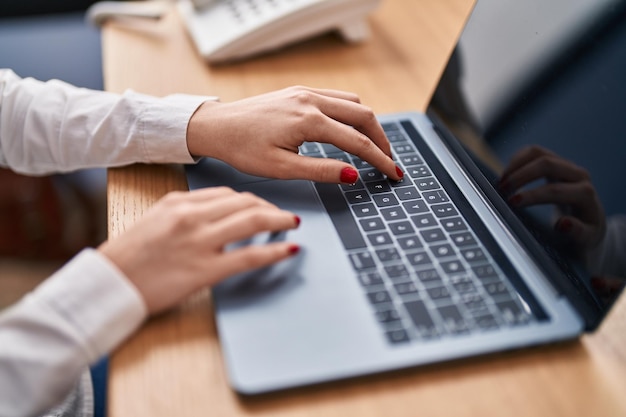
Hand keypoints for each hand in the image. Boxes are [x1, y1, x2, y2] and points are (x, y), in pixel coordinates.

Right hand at [98, 187, 299, 313]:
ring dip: (279, 221)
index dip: (252, 199)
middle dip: (270, 207)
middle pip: (245, 202)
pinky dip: (275, 251)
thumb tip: (217, 211)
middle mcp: (192, 216)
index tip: (262, 206)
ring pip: (253, 221)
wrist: (110, 284)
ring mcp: (200, 242)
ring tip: (291, 224)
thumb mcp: (155, 219)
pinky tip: (289, 250)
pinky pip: (250, 256)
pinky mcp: (206, 270)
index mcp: (179, 202)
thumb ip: (186, 211)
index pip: (228, 194)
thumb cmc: (129, 255)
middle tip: (283, 216)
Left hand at [186, 86, 402, 183]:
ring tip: (373, 147)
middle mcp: (311, 100)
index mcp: (308, 121)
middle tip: (389, 161)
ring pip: (353, 102)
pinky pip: (337, 97)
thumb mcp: (282, 168)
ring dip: (368, 124)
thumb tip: (354, 174)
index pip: (357, 141)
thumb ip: (321, 170)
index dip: (380, 160)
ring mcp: (305, 92)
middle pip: (363, 115)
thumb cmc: (242, 148)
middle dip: (381, 140)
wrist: (218, 126)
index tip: (393, 173)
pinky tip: (350, 128)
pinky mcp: (299, 91)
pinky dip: (352, 112)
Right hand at [499, 145, 605, 252]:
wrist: (588, 220)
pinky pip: (534, 152)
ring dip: (516, 164)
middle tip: (503, 190)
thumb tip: (563, 224)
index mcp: (585, 195)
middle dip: (521, 176)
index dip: (532, 195)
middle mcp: (578, 176)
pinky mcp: (555, 161)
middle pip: (547, 164)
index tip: (513, 202)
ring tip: (501, 181)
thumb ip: (578, 233)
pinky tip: (507, 175)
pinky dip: (517, 160)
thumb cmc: (584, 232)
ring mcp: (566, 166)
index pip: (556, 190)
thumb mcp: (586, 239)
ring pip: (538, 153)